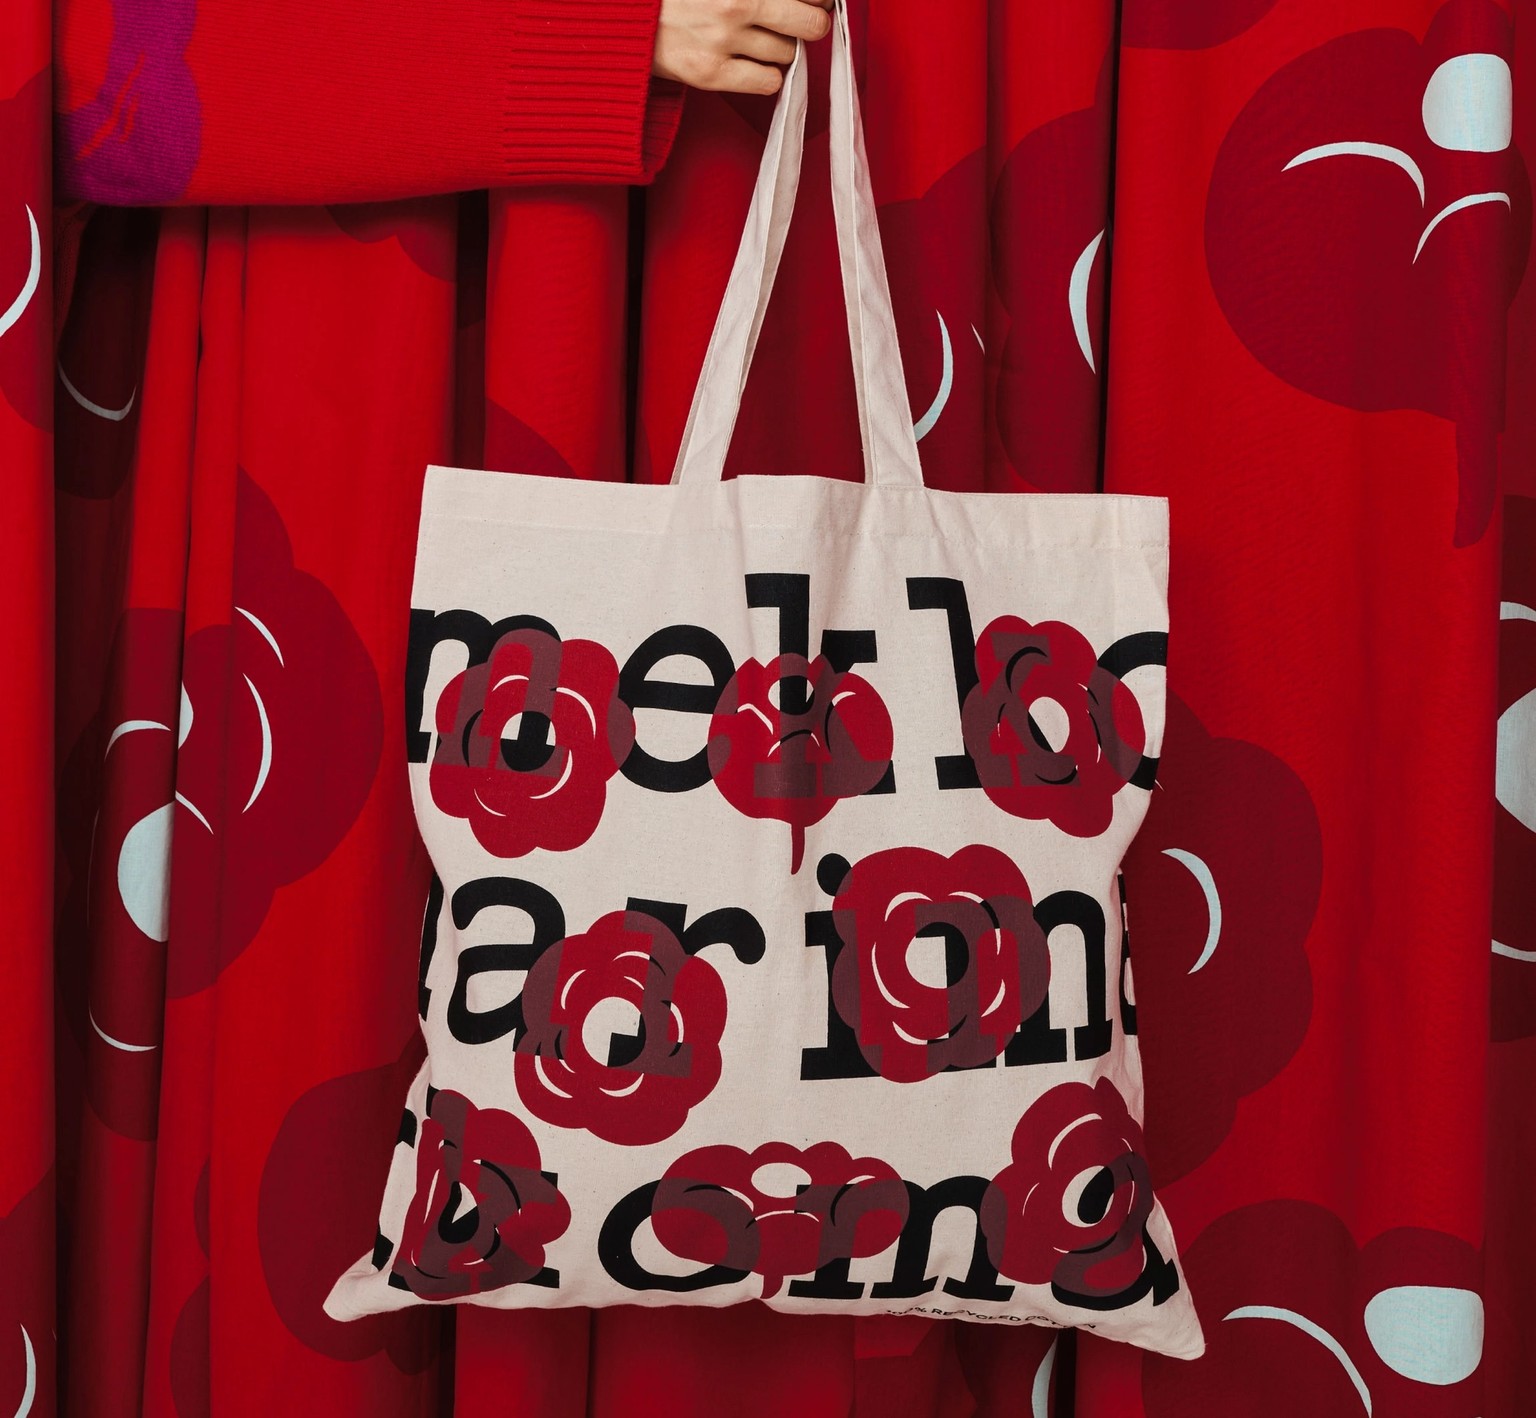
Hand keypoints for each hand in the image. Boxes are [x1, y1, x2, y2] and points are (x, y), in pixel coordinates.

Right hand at [653, 0, 832, 95]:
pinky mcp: (711, 74)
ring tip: (754, 39)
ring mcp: (722, 40)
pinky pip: (767, 82)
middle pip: (810, 24)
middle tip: (801, 23)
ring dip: (779, 49)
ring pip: (787, 54)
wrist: (630, 18)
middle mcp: (735, 2)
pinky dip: (766, 75)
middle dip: (811, 24)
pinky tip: (750, 63)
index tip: (815, 1)